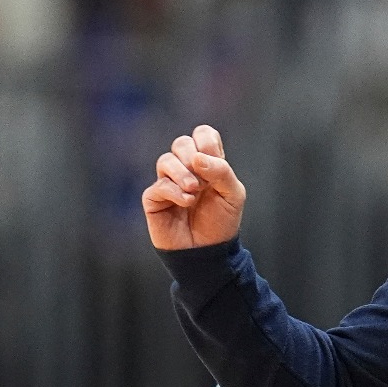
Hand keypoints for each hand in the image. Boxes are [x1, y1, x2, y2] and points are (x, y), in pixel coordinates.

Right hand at [142, 125, 245, 249]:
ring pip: (166, 160)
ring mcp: (168, 183)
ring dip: (182, 173)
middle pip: (181, 143)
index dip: (207, 142)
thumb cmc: (222, 221)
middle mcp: (186, 169)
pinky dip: (174, 191)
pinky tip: (187, 202)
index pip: (202, 134)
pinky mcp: (154, 199)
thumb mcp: (233, 194)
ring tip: (194, 190)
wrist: (209, 252)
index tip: (215, 162)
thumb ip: (221, 171)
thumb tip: (197, 158)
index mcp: (207, 163)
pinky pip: (158, 185)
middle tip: (204, 180)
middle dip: (193, 156)